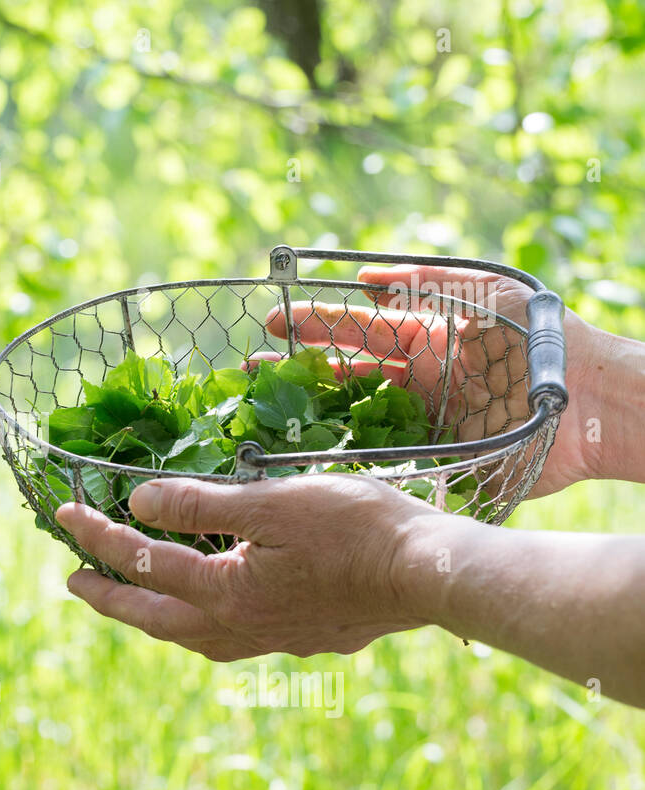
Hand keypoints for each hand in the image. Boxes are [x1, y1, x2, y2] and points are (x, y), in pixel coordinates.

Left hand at [56, 474, 444, 660]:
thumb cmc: (356, 528)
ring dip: (153, 616)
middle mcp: (240, 628)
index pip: (144, 561)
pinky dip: (199, 621)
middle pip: (155, 618)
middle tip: (75, 581)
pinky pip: (228, 637)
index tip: (63, 514)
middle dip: (109, 599)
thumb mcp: (271, 501)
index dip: (98, 536)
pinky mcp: (302, 639)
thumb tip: (137, 504)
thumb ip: (200, 505)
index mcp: (226, 594)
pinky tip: (211, 609)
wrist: (432, 574)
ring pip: (191, 635)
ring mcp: (273, 639)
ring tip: (132, 598)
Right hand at [262, 263, 603, 496]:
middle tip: (251, 370)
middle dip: (299, 370)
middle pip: (346, 374)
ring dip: (313, 415)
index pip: (358, 330)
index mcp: (425, 339)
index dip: (316, 325)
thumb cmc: (541, 338)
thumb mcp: (485, 290)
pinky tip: (315, 456)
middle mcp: (417, 381)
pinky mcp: (439, 457)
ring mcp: (425, 420)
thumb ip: (427, 278)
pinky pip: (386, 456)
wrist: (591, 399)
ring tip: (270, 413)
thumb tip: (365, 278)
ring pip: (356, 417)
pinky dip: (351, 457)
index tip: (273, 323)